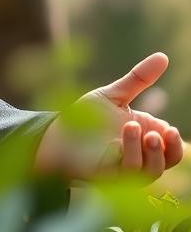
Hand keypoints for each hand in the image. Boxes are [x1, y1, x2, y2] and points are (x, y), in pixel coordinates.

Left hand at [34, 52, 183, 183]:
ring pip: (150, 169)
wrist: (56, 134)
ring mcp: (127, 167)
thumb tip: (163, 56)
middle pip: (168, 160)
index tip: (169, 129)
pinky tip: (118, 141)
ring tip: (133, 127)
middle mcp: (141, 155)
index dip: (174, 139)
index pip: (172, 144)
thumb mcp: (114, 96)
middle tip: (162, 133)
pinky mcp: (111, 175)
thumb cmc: (86, 117)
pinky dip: (128, 157)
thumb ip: (138, 79)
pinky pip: (127, 173)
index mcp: (145, 136)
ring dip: (147, 152)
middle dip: (168, 150)